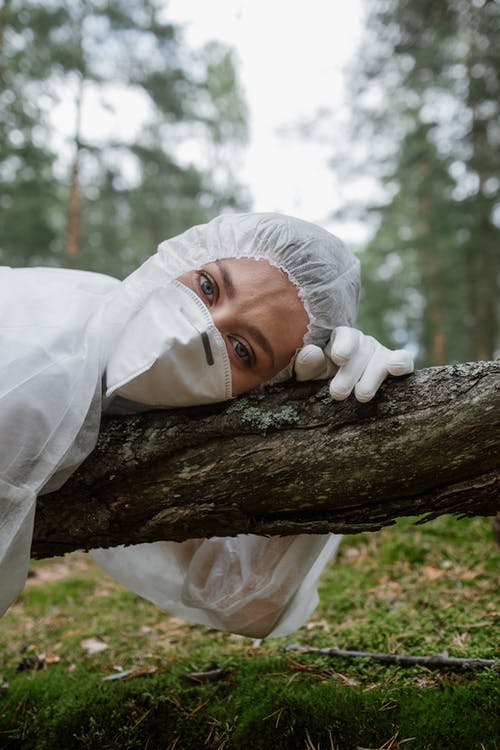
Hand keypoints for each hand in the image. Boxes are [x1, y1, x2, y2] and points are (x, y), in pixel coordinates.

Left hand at [294, 327, 413, 401]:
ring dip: (371, 378)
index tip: (339, 358)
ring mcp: (380, 353)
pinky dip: (401, 363)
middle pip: (361, 353)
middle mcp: (362, 342)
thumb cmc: (322, 374)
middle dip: (350, 374)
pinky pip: (403, 360)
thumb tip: (312, 353)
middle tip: (338, 393)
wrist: (340, 384)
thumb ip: (307, 363)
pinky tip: (395, 369)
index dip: (344, 345)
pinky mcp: (396, 364)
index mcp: (340, 338)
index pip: (345, 336)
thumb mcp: (310, 371)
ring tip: (361, 396)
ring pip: (380, 361)